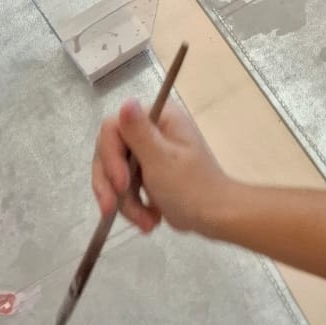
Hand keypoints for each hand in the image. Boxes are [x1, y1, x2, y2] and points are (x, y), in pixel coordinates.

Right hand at [92, 99, 230, 235]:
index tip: (121, 184)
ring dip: (124, 202)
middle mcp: (151, 129)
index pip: (113, 128)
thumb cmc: (192, 188)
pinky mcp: (147, 173)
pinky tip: (149, 220)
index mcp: (158, 117)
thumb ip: (139, 133)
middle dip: (113, 186)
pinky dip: (133, 206)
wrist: (216, 217)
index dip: (110, 157)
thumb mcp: (162, 160)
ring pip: (114, 174)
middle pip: (109, 152)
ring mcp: (148, 152)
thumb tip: (126, 101)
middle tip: (114, 209)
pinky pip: (124, 187)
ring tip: (146, 223)